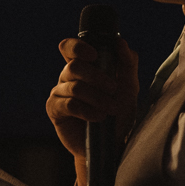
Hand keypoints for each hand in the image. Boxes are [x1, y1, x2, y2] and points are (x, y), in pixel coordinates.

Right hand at [46, 37, 138, 161]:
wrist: (113, 143)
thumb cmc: (119, 113)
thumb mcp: (129, 87)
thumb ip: (127, 63)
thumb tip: (119, 42)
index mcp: (83, 66)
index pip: (69, 47)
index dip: (78, 47)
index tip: (95, 54)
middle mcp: (67, 77)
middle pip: (74, 66)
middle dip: (97, 77)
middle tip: (113, 89)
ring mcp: (59, 93)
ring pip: (74, 87)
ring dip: (96, 97)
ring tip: (111, 109)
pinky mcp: (55, 110)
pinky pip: (68, 104)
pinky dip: (86, 110)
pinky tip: (98, 118)